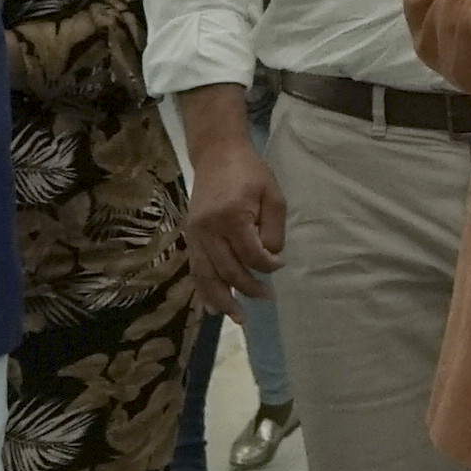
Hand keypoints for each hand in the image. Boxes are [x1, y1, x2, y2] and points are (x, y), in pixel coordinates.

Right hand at [178, 111, 292, 290]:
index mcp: (231, 216)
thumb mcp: (273, 195)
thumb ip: (273, 230)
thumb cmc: (250, 172)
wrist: (217, 153)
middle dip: (249, 288)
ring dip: (223, 300)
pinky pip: (196, 270)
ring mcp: (195, 234)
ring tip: (238, 317)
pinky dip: (204, 290)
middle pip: (228, 271)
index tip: (280, 264)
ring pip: (206, 277)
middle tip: (267, 298)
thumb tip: (270, 260)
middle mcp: (208, 229)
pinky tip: (213, 307)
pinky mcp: (190, 236)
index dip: (268, 265)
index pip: (251, 255)